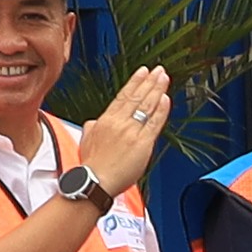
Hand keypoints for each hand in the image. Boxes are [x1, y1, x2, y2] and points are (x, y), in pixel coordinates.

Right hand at [71, 64, 174, 194]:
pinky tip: (166, 99)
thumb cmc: (91, 165)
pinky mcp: (143, 143)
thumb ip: (93, 127)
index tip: (142, 72)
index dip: (134, 82)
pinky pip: (155, 123)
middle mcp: (119, 122)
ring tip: (164, 79)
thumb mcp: (86, 139)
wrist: (95, 181)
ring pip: (147, 106)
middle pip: (137, 97)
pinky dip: (161, 110)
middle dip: (149, 81)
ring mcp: (132, 132)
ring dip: (157, 90)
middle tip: (158, 70)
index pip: (123, 96)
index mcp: (105, 120)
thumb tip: (96, 121)